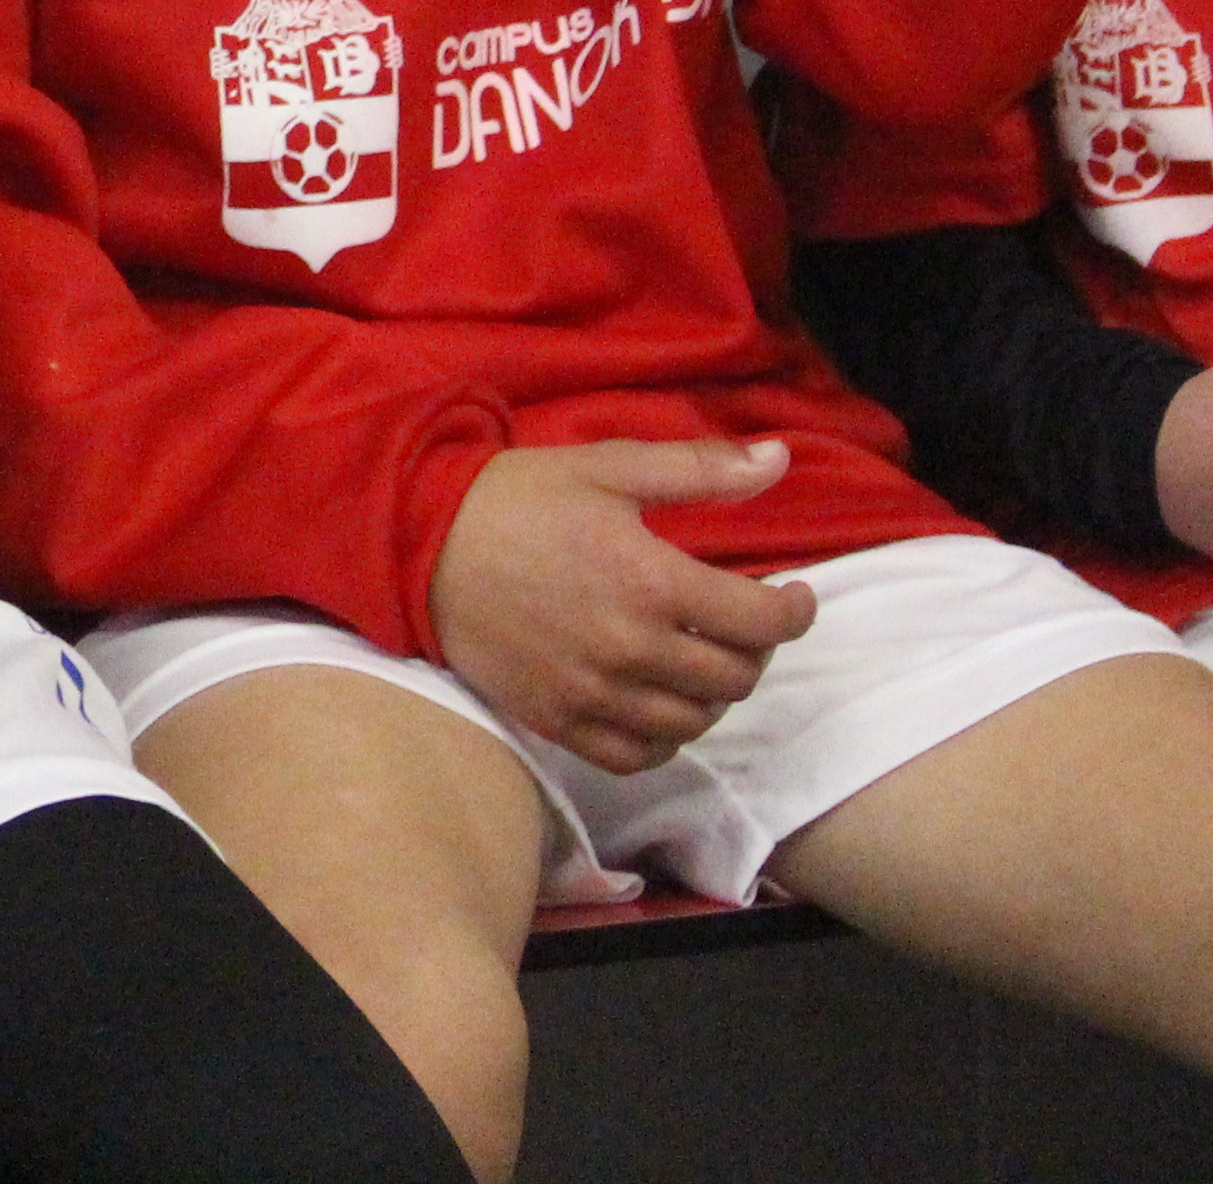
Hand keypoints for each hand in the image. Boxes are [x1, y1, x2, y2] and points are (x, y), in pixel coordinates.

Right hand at [425, 438, 819, 773]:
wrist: (416, 543)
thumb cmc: (515, 498)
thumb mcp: (607, 466)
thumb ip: (699, 469)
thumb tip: (780, 459)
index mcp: (652, 581)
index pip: (763, 620)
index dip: (795, 610)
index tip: (792, 595)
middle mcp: (632, 649)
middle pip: (736, 676)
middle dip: (755, 647)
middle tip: (740, 621)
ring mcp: (594, 693)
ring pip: (693, 720)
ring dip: (713, 692)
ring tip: (699, 658)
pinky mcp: (558, 721)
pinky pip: (639, 754)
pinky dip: (664, 737)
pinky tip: (659, 704)